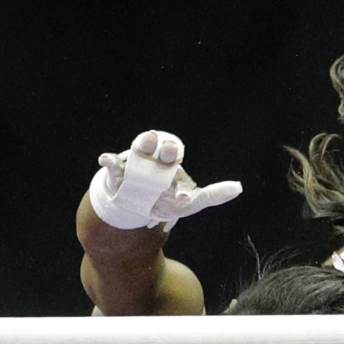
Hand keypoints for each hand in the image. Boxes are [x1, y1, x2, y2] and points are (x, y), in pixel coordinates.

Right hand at [95, 131, 242, 229]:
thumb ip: (213, 195)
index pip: (181, 164)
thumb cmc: (168, 200)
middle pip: (163, 151)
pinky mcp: (119, 174)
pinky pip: (114, 165)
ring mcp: (137, 166)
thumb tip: (239, 187)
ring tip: (149, 139)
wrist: (140, 204)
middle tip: (169, 147)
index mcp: (174, 166)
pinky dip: (109, 160)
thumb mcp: (191, 201)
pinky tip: (105, 158)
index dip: (181, 176)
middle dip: (166, 149)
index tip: (182, 196)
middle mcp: (156, 161)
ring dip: (145, 143)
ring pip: (141, 151)